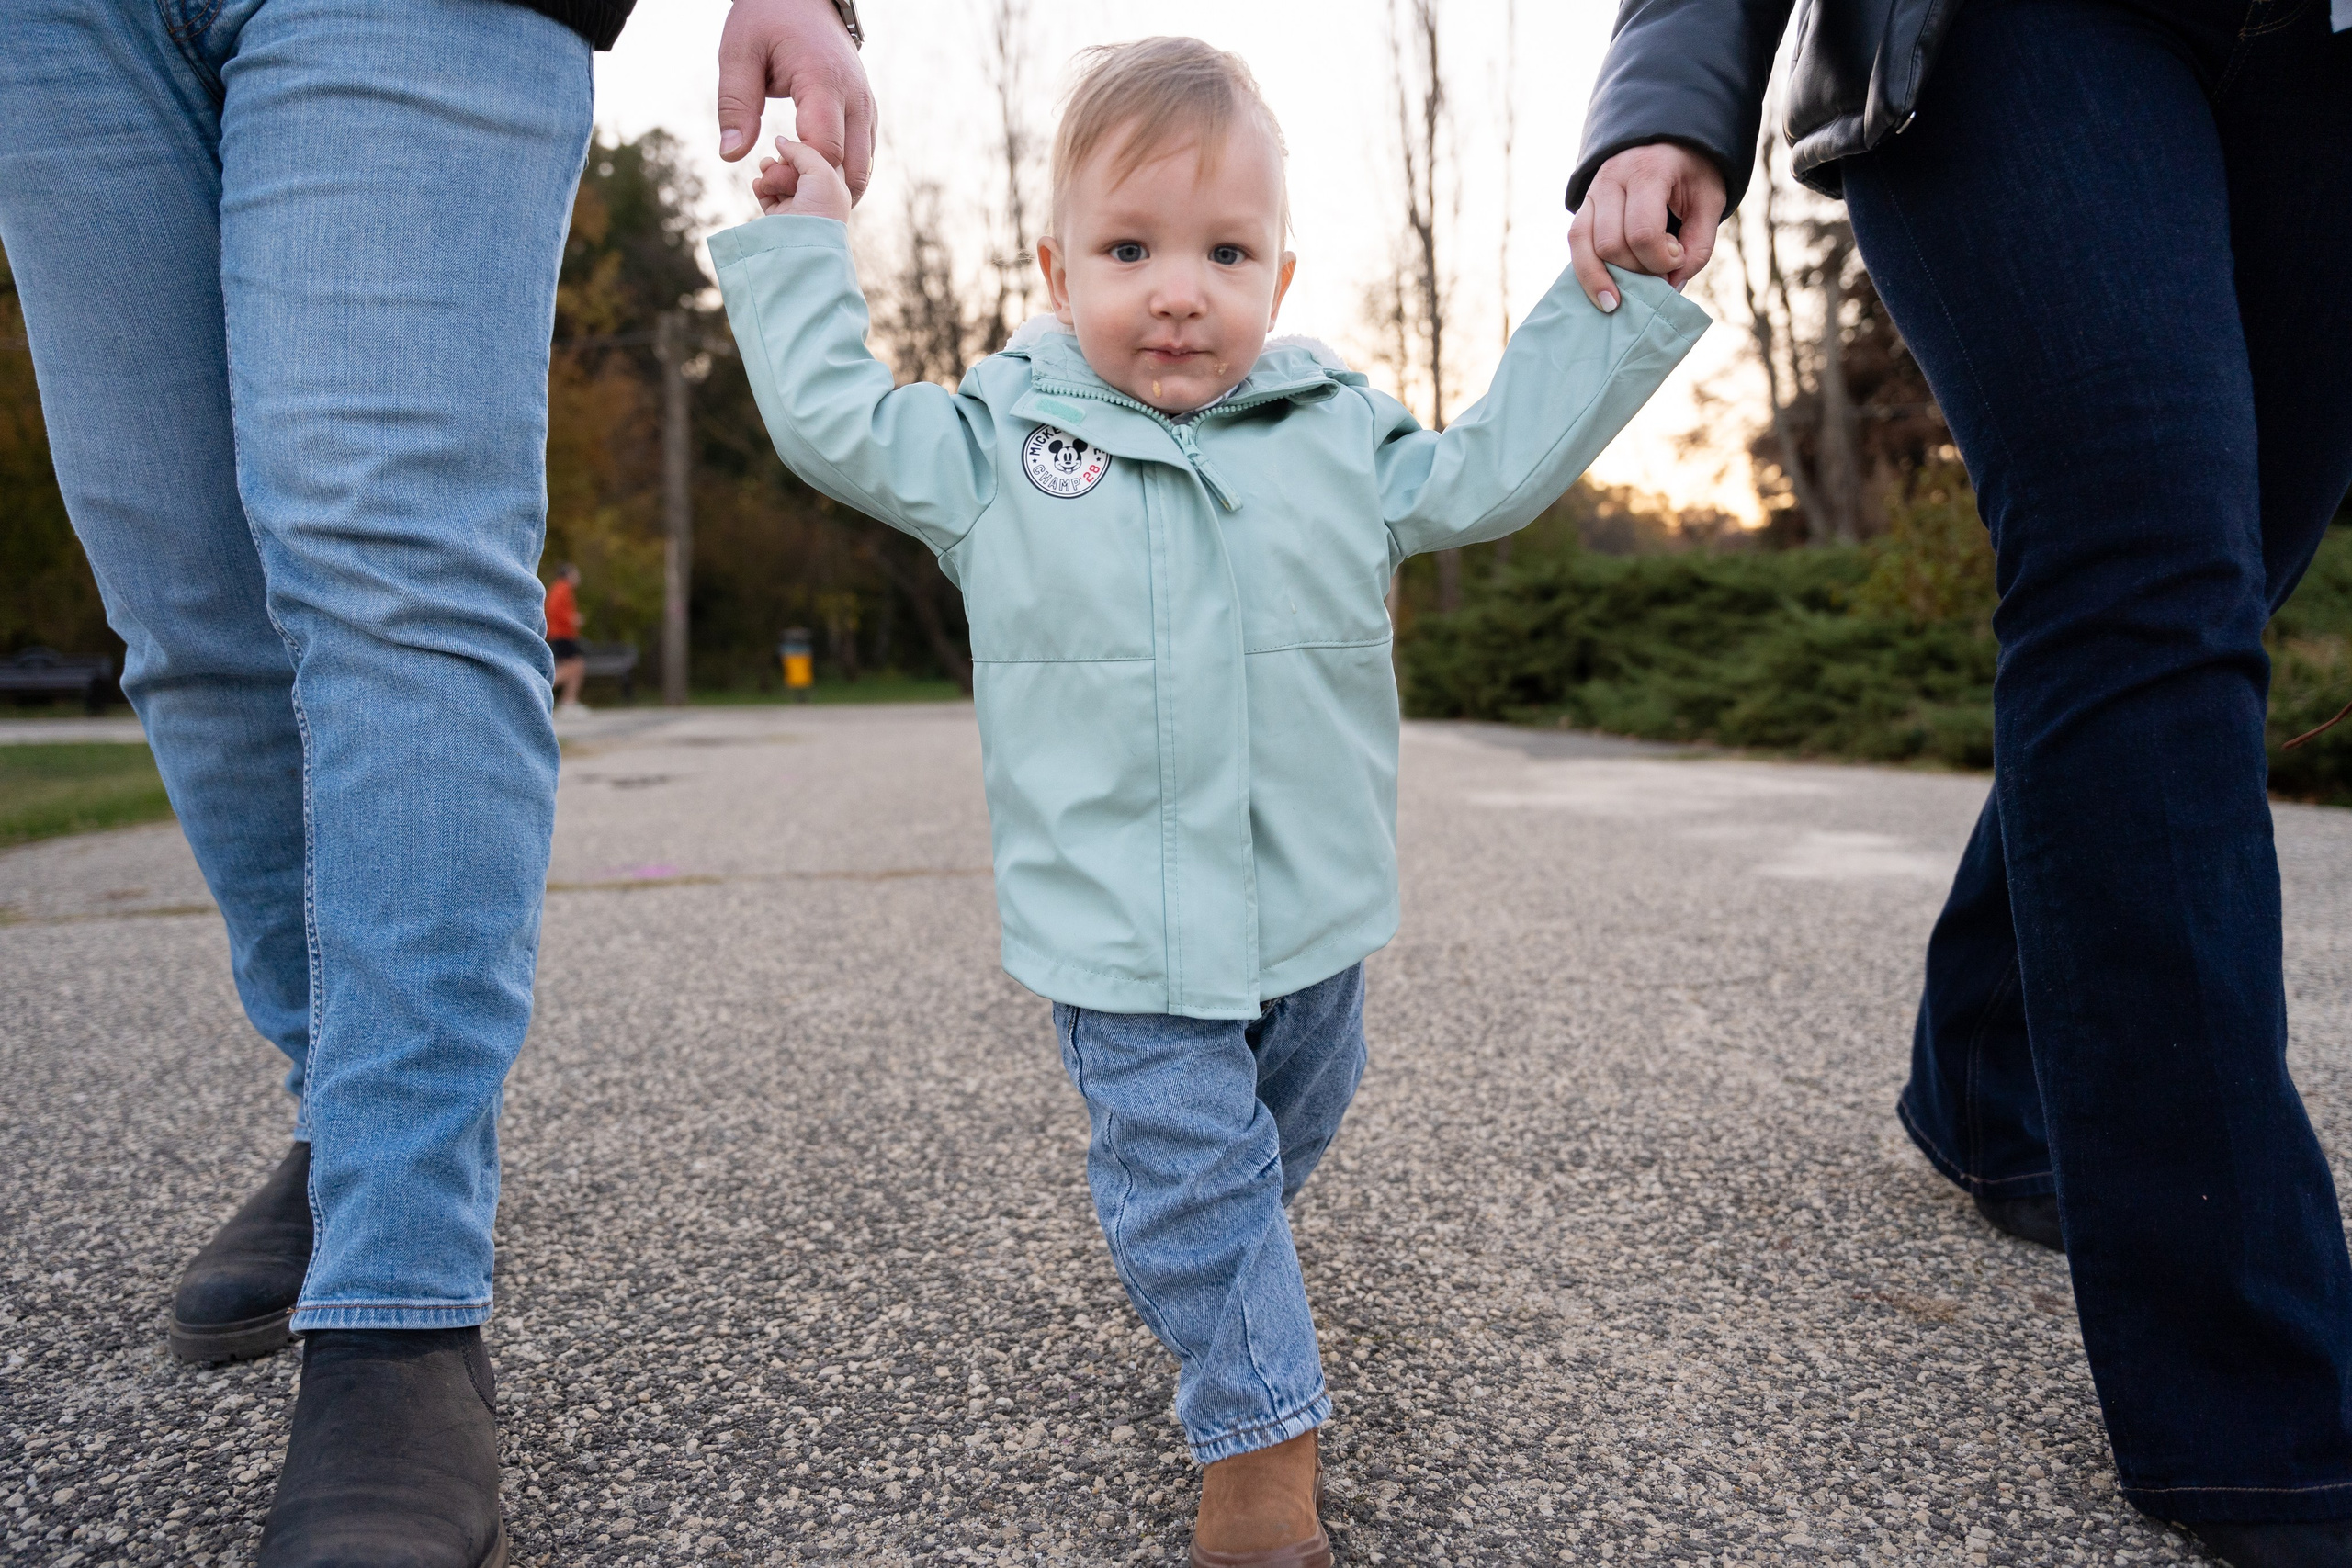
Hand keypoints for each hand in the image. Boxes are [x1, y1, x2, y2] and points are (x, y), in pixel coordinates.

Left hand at [718, 0, 875, 203]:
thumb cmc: (767, 20)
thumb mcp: (739, 53)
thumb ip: (735, 104)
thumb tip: (730, 156)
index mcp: (825, 83)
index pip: (826, 152)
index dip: (798, 175)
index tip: (768, 171)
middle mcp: (856, 100)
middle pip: (852, 171)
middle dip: (817, 192)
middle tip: (780, 187)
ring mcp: (867, 109)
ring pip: (862, 171)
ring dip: (830, 188)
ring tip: (791, 181)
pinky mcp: (866, 115)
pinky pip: (861, 159)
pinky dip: (838, 175)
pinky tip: (806, 173)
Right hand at [754, 138, 853, 221]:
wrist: (806, 242)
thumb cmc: (822, 206)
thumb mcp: (820, 169)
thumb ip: (801, 150)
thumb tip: (780, 140)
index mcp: (834, 186)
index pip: (819, 160)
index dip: (806, 151)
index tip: (796, 148)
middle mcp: (817, 197)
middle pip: (796, 168)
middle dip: (783, 160)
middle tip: (778, 160)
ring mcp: (798, 208)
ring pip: (780, 181)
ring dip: (770, 171)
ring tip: (764, 167)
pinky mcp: (780, 218)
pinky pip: (767, 197)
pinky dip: (761, 187)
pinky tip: (758, 183)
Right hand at [1569, 143, 1727, 312]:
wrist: (1669, 139)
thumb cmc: (1693, 172)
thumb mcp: (1709, 202)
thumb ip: (1697, 245)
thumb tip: (1670, 288)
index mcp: (1648, 171)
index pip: (1642, 233)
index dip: (1661, 259)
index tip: (1679, 258)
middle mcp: (1612, 178)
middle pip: (1611, 245)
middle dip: (1637, 270)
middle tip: (1659, 270)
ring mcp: (1592, 191)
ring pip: (1585, 247)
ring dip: (1606, 278)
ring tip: (1619, 302)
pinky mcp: (1583, 206)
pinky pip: (1575, 244)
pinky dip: (1587, 272)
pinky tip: (1603, 292)